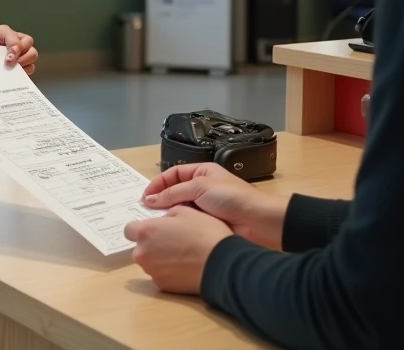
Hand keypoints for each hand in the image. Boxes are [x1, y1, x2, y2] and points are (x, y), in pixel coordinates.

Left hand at [0, 25, 37, 74]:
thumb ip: (11, 38)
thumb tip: (16, 53)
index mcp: (17, 39)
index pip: (29, 42)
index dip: (22, 48)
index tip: (9, 55)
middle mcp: (19, 51)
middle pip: (33, 55)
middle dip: (24, 58)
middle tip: (9, 62)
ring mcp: (15, 63)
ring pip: (30, 67)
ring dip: (22, 69)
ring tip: (8, 69)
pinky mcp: (10, 74)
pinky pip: (20, 78)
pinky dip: (17, 78)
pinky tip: (9, 77)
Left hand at [124, 206, 231, 294]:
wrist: (222, 264)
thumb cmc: (205, 233)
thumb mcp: (187, 212)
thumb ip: (167, 214)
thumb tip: (162, 221)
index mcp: (145, 232)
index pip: (128, 230)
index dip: (141, 229)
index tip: (154, 230)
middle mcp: (142, 253)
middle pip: (140, 248)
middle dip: (151, 245)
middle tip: (172, 242)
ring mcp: (151, 271)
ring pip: (150, 262)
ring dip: (159, 259)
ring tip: (182, 256)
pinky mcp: (162, 286)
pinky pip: (160, 275)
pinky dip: (169, 272)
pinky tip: (185, 268)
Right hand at [141, 163, 289, 249]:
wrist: (258, 221)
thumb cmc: (232, 198)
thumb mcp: (199, 187)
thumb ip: (173, 193)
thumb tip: (150, 200)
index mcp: (202, 172)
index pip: (173, 174)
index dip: (158, 183)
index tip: (145, 196)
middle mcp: (203, 187)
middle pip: (175, 191)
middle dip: (161, 199)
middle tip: (146, 210)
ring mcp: (206, 206)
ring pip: (180, 208)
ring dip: (169, 213)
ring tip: (155, 221)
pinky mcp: (208, 223)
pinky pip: (189, 222)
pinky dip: (179, 224)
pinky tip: (170, 230)